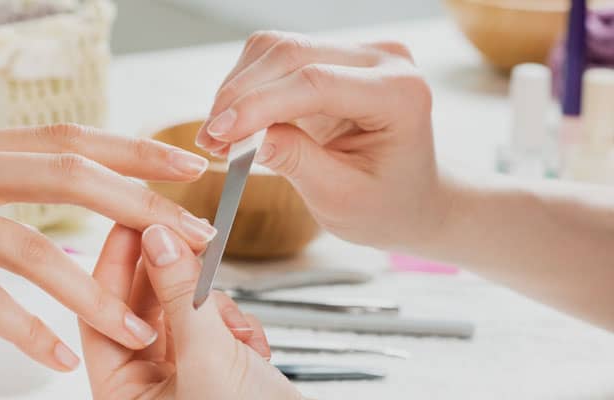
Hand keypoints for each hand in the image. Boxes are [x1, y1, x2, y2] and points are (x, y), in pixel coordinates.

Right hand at [0, 124, 217, 371]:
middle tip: (197, 232)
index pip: (69, 138)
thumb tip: (24, 186)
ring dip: (90, 291)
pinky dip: (21, 327)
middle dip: (141, 203)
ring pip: (30, 247)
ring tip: (137, 327)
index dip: (133, 146)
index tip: (184, 161)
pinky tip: (52, 355)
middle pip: (69, 176)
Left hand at [80, 224, 301, 399]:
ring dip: (216, 310)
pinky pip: (221, 331)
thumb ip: (183, 297)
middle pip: (146, 308)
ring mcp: (186, 380)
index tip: (135, 220)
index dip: (115, 264)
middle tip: (187, 233)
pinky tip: (254, 350)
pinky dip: (241, 332)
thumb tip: (158, 239)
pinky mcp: (223, 375)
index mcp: (123, 394)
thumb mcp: (209, 361)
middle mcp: (148, 387)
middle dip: (175, 279)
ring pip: (189, 314)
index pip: (102, 314)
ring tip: (232, 321)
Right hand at [195, 32, 446, 248]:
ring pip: (276, 49)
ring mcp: (357, 53)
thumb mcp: (340, 197)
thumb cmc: (386, 204)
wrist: (411, 199)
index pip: (316, 83)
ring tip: (219, 137)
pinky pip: (275, 58)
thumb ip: (294, 161)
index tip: (219, 134)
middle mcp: (383, 59)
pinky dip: (247, 88)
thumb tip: (240, 137)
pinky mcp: (332, 56)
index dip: (259, 104)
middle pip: (291, 55)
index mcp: (399, 93)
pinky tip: (237, 123)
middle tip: (209, 140)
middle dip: (240, 96)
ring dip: (237, 89)